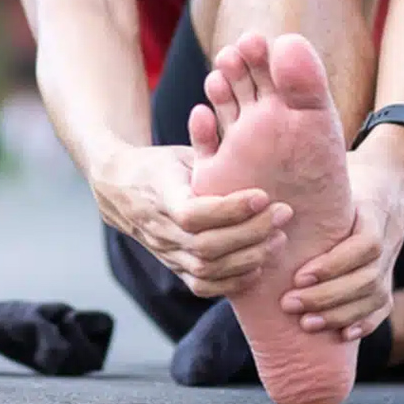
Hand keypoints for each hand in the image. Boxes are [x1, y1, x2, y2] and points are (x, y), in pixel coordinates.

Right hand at [92, 144, 292, 296]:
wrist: (120, 191)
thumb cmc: (160, 167)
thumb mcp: (180, 154)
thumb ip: (204, 148)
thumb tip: (224, 117)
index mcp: (160, 196)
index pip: (194, 213)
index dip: (231, 210)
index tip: (263, 196)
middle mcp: (160, 230)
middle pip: (207, 246)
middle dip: (251, 233)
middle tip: (283, 214)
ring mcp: (166, 253)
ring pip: (208, 269)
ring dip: (249, 257)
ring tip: (278, 238)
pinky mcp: (174, 268)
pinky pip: (203, 286)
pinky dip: (234, 281)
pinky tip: (259, 264)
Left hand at [280, 128, 403, 339]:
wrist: (392, 179)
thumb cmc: (350, 175)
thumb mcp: (335, 173)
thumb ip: (308, 183)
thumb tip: (262, 188)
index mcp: (374, 213)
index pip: (363, 246)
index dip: (334, 265)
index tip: (299, 276)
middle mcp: (389, 239)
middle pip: (367, 277)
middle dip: (327, 296)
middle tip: (289, 304)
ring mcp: (392, 261)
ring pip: (375, 295)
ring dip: (340, 313)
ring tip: (306, 322)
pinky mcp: (390, 276)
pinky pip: (384, 306)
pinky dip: (365, 323)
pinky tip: (341, 335)